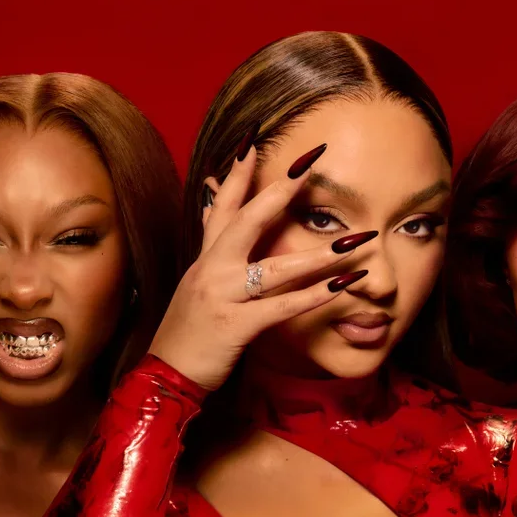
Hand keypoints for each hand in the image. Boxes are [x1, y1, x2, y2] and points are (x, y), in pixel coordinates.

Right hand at [148, 136, 373, 390]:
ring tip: (352, 241)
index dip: (237, 174)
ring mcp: (222, 298)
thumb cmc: (186, 332)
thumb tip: (214, 206)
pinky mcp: (235, 328)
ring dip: (316, 255)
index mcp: (205, 259)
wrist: (163, 375)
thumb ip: (211, 247)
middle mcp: (212, 271)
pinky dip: (311, 297)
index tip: (253, 141)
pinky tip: (339, 288)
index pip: (221, 206)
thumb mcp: (196, 284)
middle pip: (245, 223)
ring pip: (273, 269)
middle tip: (307, 167)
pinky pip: (279, 309)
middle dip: (277, 193)